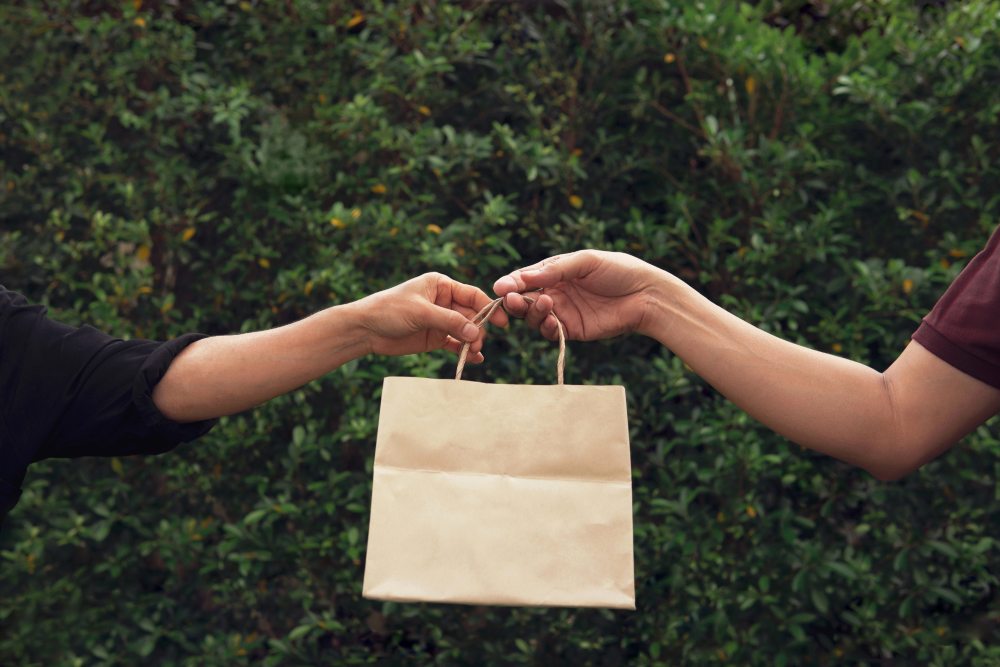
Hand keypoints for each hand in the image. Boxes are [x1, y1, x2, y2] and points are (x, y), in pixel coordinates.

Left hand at [354, 272, 506, 360]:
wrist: (366, 330)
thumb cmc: (390, 311)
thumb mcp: (421, 313)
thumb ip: (449, 321)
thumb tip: (475, 333)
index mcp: (441, 285)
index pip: (472, 295)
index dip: (488, 308)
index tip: (501, 322)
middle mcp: (444, 301)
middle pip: (471, 315)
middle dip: (477, 329)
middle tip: (476, 343)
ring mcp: (440, 320)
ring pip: (465, 331)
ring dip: (471, 341)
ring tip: (471, 352)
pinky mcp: (435, 338)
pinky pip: (455, 343)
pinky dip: (464, 351)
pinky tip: (473, 359)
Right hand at [493, 250, 660, 340]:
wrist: (646, 295)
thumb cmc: (618, 270)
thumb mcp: (585, 262)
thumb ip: (554, 270)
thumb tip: (522, 278)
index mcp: (555, 272)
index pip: (525, 278)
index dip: (511, 283)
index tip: (501, 288)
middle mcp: (555, 292)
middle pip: (524, 299)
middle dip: (515, 300)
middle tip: (512, 300)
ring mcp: (563, 312)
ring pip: (533, 317)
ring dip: (531, 313)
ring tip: (545, 304)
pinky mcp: (572, 331)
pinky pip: (551, 333)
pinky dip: (546, 329)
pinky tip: (552, 322)